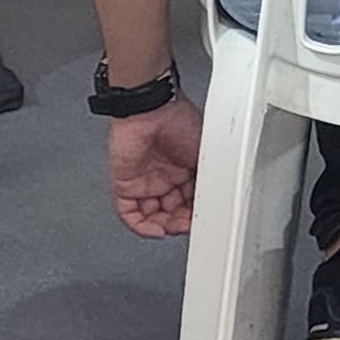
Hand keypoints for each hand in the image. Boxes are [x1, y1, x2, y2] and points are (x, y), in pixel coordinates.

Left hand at [106, 96, 201, 236]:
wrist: (151, 110)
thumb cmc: (178, 121)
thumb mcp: (205, 154)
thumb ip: (207, 180)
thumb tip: (216, 201)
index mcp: (184, 170)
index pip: (189, 202)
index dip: (195, 213)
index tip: (202, 220)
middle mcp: (164, 177)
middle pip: (171, 212)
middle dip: (180, 222)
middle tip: (188, 224)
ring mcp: (143, 182)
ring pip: (151, 216)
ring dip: (163, 226)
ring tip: (173, 227)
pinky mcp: (124, 184)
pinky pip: (129, 213)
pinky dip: (141, 226)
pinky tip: (155, 230)